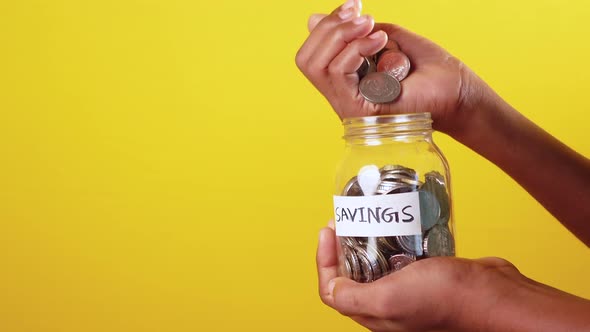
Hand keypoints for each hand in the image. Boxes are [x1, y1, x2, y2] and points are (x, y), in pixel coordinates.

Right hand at [295, 1, 490, 135]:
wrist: (455, 89)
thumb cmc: (426, 68)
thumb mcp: (384, 38)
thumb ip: (352, 32)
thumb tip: (312, 19)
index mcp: (343, 82)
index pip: (311, 55)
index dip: (326, 25)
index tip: (354, 7)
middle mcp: (340, 96)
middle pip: (306, 60)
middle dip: (329, 28)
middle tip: (363, 17)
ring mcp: (348, 106)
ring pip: (318, 65)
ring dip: (344, 36)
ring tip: (375, 29)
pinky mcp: (359, 109)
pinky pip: (338, 73)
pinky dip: (356, 49)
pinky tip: (381, 42)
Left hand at [317, 224, 589, 331]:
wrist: (492, 295)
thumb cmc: (445, 300)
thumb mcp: (387, 300)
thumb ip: (351, 297)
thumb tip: (330, 286)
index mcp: (375, 313)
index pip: (333, 289)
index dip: (324, 259)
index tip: (328, 229)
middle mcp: (389, 302)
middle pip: (353, 271)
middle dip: (345, 243)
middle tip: (347, 217)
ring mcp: (409, 287)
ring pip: (379, 258)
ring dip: (371, 236)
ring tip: (370, 214)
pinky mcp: (428, 272)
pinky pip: (404, 251)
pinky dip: (398, 235)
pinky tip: (398, 220)